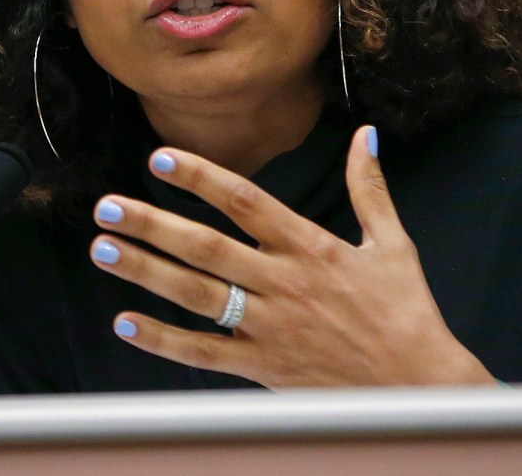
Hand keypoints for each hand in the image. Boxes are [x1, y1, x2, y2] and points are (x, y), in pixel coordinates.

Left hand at [89, 126, 495, 387]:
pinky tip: (126, 323)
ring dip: (145, 272)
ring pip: (196, 295)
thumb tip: (366, 136)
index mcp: (311, 247)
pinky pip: (205, 352)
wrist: (419, 387)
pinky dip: (163, 340)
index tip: (159, 160)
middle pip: (206, 247)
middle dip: (152, 224)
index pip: (245, 202)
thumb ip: (369, 189)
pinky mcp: (263, 367)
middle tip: (106, 207)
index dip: (200, 178)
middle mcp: (284, 283)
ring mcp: (270, 327)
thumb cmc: (406, 312)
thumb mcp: (394, 244)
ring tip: (102, 250)